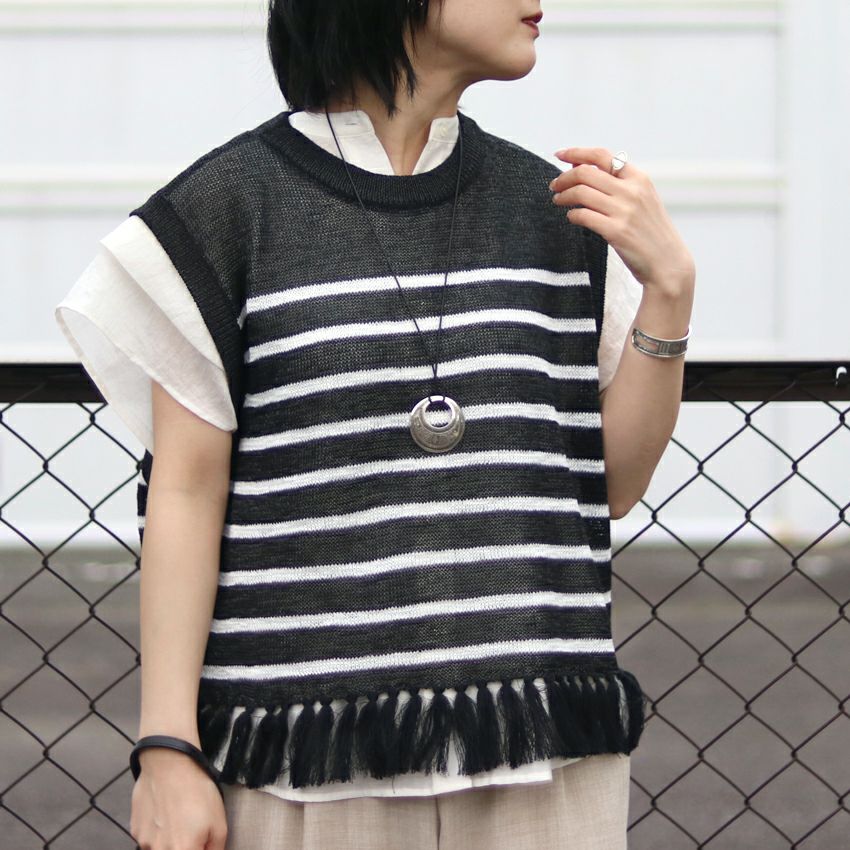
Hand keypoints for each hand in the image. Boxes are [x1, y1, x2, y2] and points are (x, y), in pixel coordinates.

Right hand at [129, 748, 227, 849]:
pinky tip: (165, 812)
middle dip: (185, 845)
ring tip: (179, 816)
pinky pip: (149, 838)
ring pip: (160, 848)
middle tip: (192, 827)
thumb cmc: (197, 791)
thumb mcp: (219, 822)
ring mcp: (144, 843)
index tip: (202, 839)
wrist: (169, 764)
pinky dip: (158, 831)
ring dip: (170, 840)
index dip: (200, 847)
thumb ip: (215, 848)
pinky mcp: (134, 830)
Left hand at [549, 147, 695, 294]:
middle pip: (586, 172)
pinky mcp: (616, 231)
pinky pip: (583, 216)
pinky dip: (572, 215)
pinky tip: (571, 217)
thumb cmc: (649, 231)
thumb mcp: (642, 199)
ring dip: (563, 195)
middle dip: (564, 177)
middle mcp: (632, 191)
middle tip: (554, 185)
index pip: (602, 155)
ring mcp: (624, 211)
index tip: (559, 154)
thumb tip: (583, 167)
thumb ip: (618, 183)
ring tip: (558, 200)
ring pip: (581, 192)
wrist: (667, 262)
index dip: (576, 152)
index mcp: (639, 178)